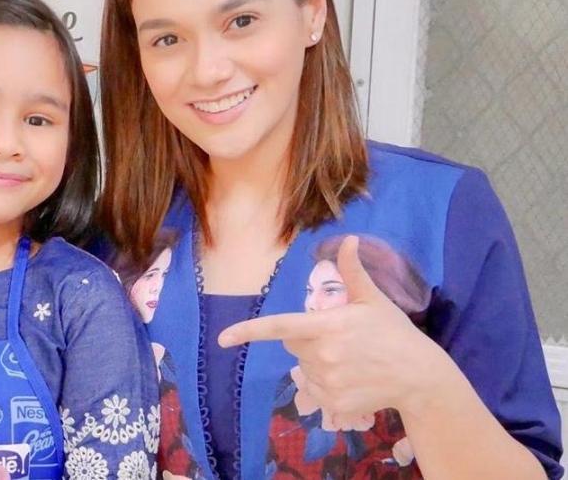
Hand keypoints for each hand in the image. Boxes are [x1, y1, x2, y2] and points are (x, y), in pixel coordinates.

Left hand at [219, 235, 444, 416]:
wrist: (420, 376)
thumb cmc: (395, 333)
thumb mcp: (373, 299)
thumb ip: (353, 271)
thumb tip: (349, 239)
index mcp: (327, 326)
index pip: (279, 327)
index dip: (248, 331)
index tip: (223, 338)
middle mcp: (322, 355)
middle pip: (293, 346)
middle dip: (305, 340)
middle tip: (337, 338)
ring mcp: (328, 382)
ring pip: (302, 369)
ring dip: (316, 364)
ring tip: (349, 360)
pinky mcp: (335, 404)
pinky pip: (315, 393)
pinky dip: (326, 387)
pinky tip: (351, 379)